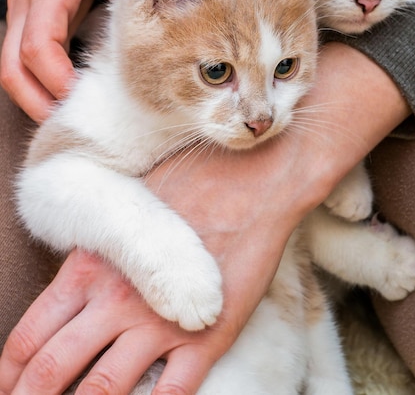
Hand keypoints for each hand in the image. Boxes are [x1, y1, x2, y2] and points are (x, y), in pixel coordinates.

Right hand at [0, 0, 136, 121]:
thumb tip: (169, 24)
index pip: (40, 45)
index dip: (59, 78)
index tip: (88, 95)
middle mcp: (27, 0)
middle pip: (13, 68)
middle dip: (40, 102)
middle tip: (77, 121)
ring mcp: (19, 11)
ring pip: (10, 68)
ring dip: (35, 97)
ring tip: (71, 116)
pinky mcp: (23, 19)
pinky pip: (17, 60)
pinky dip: (36, 83)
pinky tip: (63, 94)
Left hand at [0, 140, 296, 394]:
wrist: (250, 181)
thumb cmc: (190, 181)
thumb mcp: (128, 206)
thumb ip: (101, 246)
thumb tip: (79, 268)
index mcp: (92, 266)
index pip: (33, 332)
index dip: (12, 368)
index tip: (8, 385)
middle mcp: (116, 300)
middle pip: (54, 368)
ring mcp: (159, 322)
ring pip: (104, 389)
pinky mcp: (205, 337)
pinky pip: (170, 394)